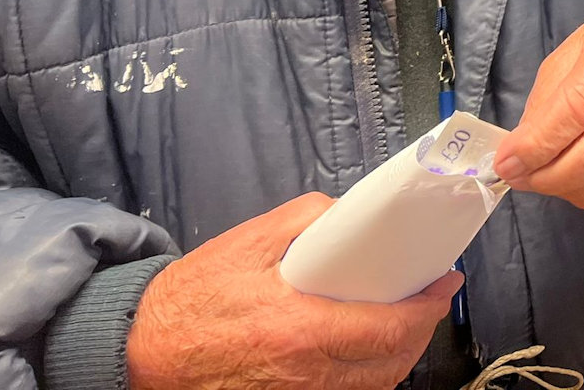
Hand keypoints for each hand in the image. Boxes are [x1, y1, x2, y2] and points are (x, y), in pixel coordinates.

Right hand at [127, 193, 459, 389]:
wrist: (138, 350)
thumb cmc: (190, 299)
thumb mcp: (248, 242)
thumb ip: (307, 220)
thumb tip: (351, 212)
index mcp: (299, 329)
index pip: (389, 329)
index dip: (427, 308)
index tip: (445, 284)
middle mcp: (304, 374)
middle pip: (391, 363)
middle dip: (421, 329)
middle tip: (430, 299)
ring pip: (373, 386)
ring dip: (398, 355)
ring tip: (405, 321)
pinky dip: (366, 377)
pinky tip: (368, 353)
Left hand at [495, 12, 583, 211]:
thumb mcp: (570, 53)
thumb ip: (545, 101)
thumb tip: (520, 151)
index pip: (579, 107)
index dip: (539, 143)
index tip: (508, 162)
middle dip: (552, 175)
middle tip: (522, 178)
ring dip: (573, 189)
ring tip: (545, 183)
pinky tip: (577, 187)